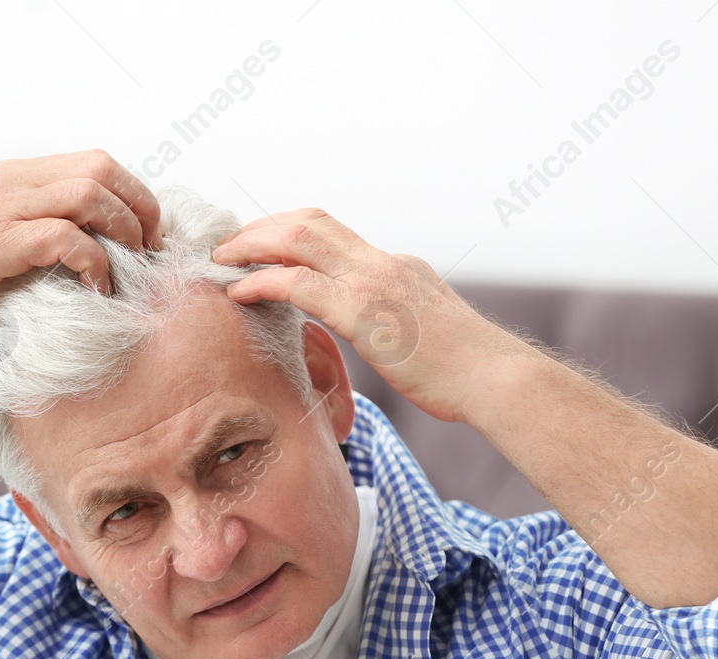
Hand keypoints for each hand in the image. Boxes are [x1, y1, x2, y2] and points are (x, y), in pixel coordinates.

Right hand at [0, 149, 162, 329]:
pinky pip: (66, 238)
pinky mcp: (1, 242)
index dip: (134, 194)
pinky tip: (97, 287)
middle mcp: (17, 181)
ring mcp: (8, 208)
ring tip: (131, 266)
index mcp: (18, 175)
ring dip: (123, 231)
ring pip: (90, 194)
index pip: (97, 162)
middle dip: (140, 209)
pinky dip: (93, 262)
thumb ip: (34, 226)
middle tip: (151, 250)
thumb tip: (85, 249)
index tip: (148, 232)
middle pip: (102, 169)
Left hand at [211, 209, 531, 422]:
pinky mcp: (363, 311)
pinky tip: (238, 291)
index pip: (333, 234)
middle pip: (309, 221)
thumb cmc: (465, 372)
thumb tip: (376, 337)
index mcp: (398, 266)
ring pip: (297, 239)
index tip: (259, 245)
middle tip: (228, 245)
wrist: (496, 379)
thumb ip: (395, 324)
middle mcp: (383, 262)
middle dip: (262, 228)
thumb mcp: (424, 333)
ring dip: (252, 245)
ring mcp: (373, 281)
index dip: (288, 233)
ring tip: (222, 260)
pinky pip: (298, 283)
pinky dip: (261, 281)